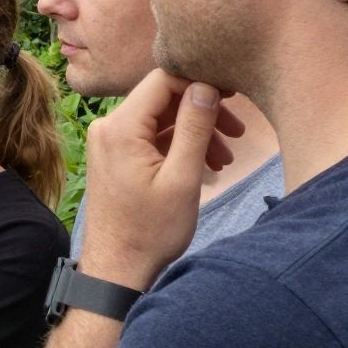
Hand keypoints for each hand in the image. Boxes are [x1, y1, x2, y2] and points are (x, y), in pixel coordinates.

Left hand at [79, 69, 244, 289]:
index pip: (163, 79)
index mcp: (121, 128)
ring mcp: (109, 142)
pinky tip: (207, 166)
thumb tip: (206, 86)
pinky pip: (151, 137)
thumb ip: (195, 127)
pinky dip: (178, 146)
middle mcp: (108, 127)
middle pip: (163, 98)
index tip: (233, 95)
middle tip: (239, 131)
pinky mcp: (115, 156)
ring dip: (195, 131)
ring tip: (226, 159)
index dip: (201, 81)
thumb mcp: (183, 178)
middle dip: (203, 111)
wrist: (117, 268)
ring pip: (160, 119)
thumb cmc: (150, 232)